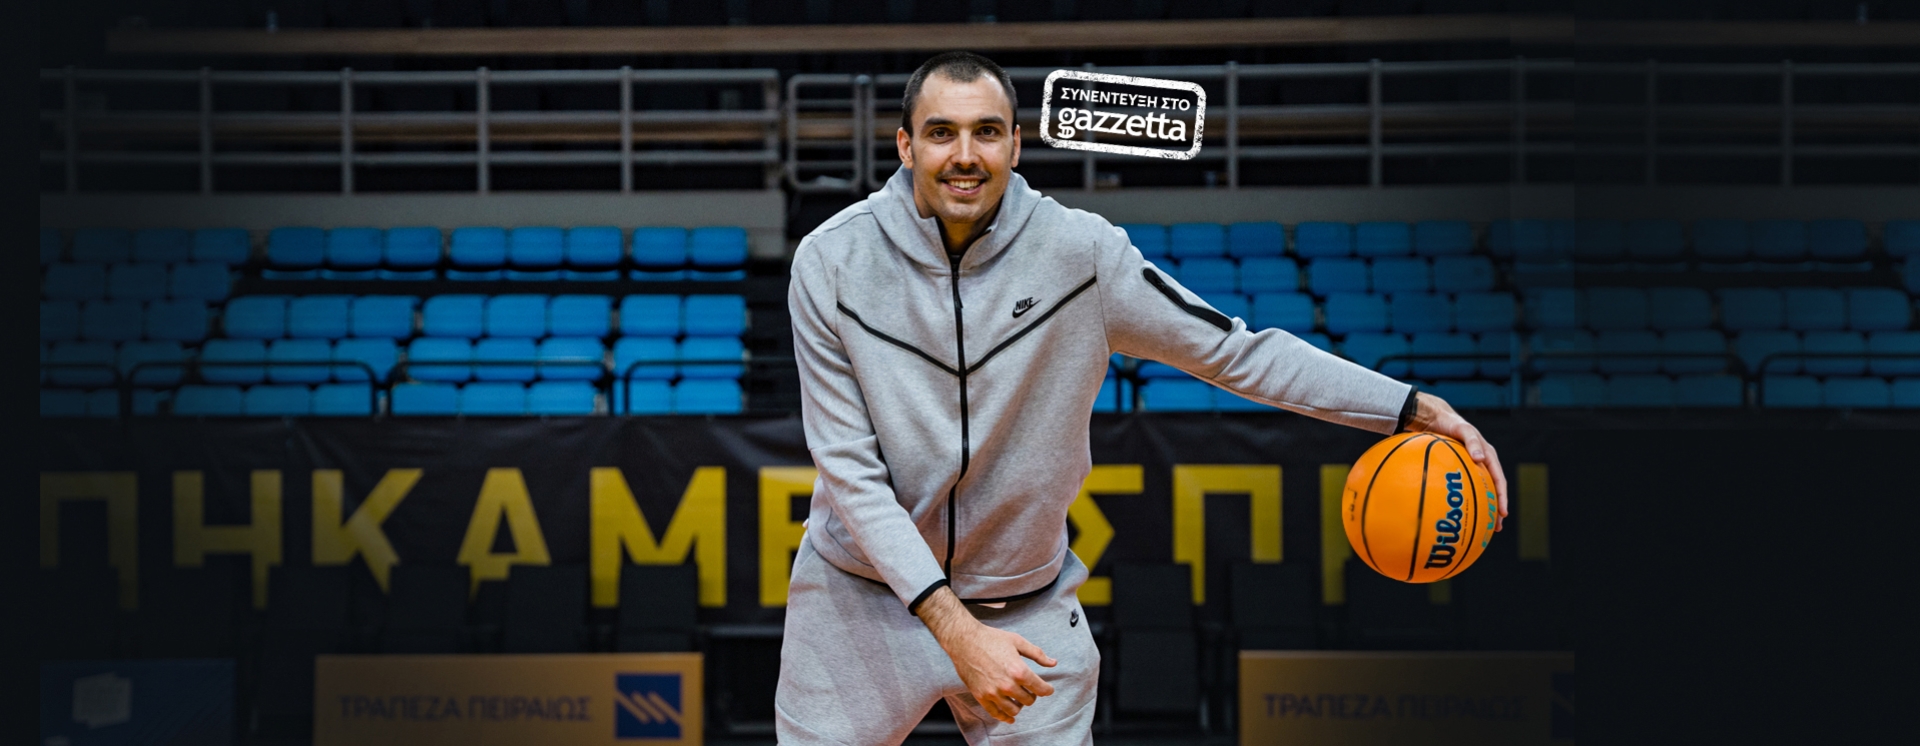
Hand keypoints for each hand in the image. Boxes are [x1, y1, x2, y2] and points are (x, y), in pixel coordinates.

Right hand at [915, 587, 1056, 722]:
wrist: (965, 640)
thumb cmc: (991, 638)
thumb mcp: (1018, 641)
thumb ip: (1037, 654)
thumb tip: (1053, 663)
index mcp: (1019, 671)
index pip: (1041, 689)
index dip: (1047, 690)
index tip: (1048, 689)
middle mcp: (1007, 685)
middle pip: (1029, 700)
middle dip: (1032, 695)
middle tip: (1030, 689)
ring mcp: (993, 692)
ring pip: (1014, 710)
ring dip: (1020, 705)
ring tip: (1019, 699)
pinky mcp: (981, 696)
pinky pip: (996, 713)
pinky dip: (1005, 717)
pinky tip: (1010, 717)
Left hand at [1405, 391, 1508, 529]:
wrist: (1435, 419)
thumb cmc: (1452, 423)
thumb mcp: (1464, 429)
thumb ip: (1472, 441)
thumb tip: (1479, 458)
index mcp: (1488, 456)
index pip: (1499, 479)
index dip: (1502, 497)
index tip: (1502, 513)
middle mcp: (1482, 464)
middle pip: (1492, 490)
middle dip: (1495, 509)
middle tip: (1495, 528)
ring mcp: (1471, 467)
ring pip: (1480, 491)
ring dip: (1483, 508)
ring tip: (1482, 527)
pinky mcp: (1460, 469)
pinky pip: (1465, 486)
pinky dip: (1466, 499)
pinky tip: (1457, 511)